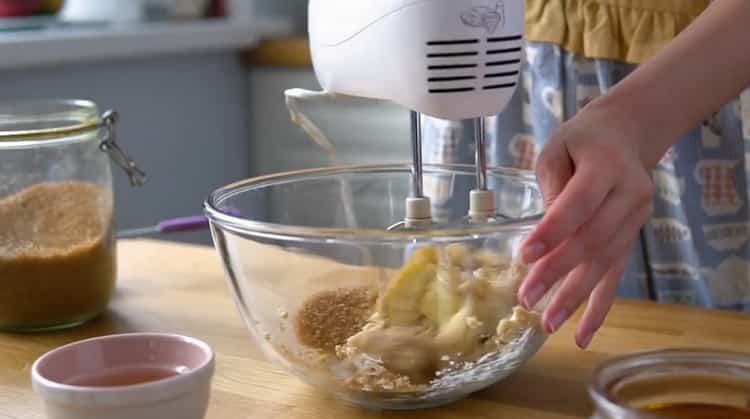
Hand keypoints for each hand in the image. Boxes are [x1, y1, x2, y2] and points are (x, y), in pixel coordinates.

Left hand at [517, 100, 655, 348]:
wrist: (626, 135)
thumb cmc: (581, 142)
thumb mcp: (556, 150)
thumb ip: (551, 187)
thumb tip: (541, 237)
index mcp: (608, 165)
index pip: (579, 204)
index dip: (553, 232)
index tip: (525, 257)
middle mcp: (630, 194)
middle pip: (593, 240)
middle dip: (559, 273)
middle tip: (528, 298)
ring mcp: (637, 219)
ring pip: (606, 263)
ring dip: (576, 296)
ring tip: (549, 324)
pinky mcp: (633, 237)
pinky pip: (616, 275)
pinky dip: (600, 307)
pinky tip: (582, 334)